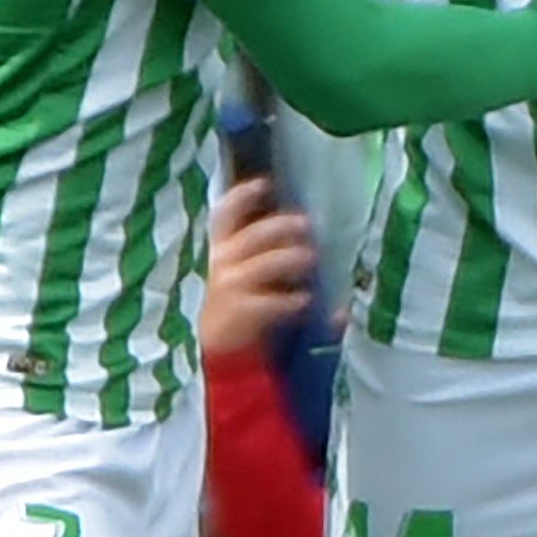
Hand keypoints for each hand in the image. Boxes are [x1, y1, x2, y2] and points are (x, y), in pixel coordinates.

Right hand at [196, 176, 320, 358]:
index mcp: (225, 249)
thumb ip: (277, 256)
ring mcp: (229, 289)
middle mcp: (223, 263)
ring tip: (311, 257)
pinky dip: (289, 300)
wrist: (225, 352)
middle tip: (307, 224)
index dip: (243, 196)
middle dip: (280, 226)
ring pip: (261, 265)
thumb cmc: (246, 304)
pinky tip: (304, 300)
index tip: (266, 183)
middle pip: (251, 236)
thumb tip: (313, 244)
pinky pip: (268, 302)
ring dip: (288, 258)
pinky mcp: (240, 314)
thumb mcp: (255, 276)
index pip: (226, 214)